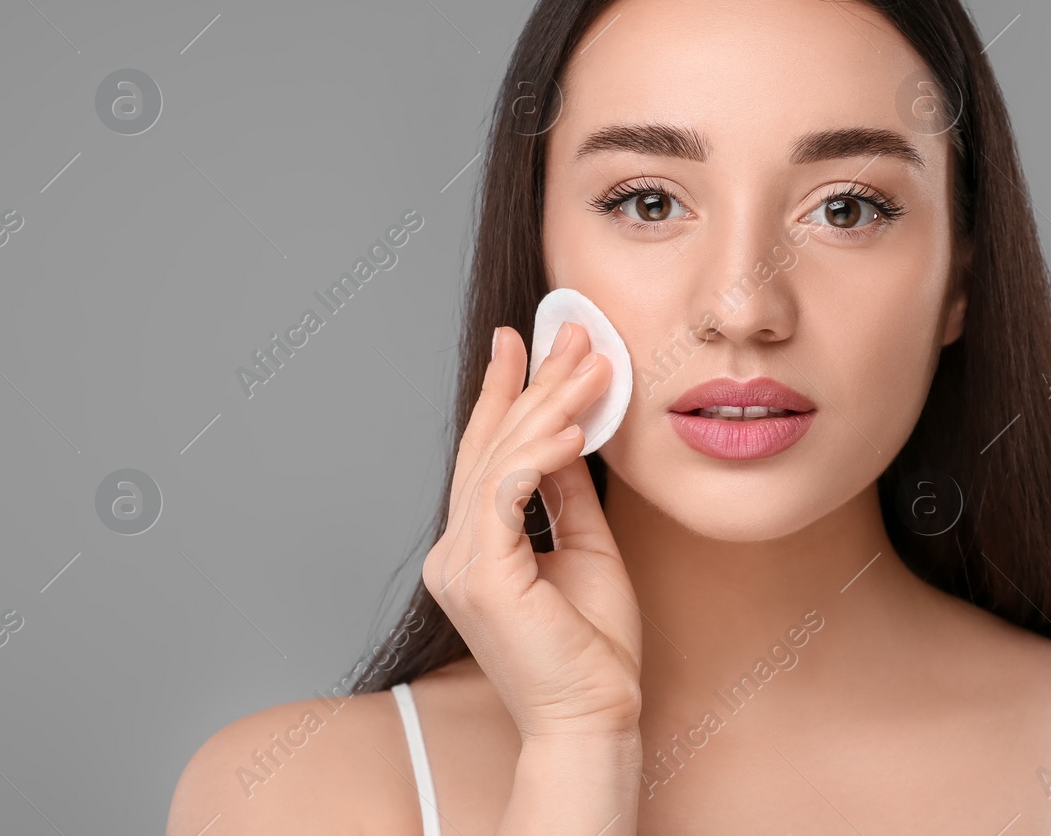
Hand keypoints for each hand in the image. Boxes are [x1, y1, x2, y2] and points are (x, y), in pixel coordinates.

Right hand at [422, 321, 642, 739]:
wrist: (594, 716)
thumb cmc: (592, 647)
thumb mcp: (587, 547)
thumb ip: (568, 494)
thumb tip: (569, 437)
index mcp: (475, 548)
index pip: (487, 454)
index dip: (504, 393)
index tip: (524, 342)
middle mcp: (456, 554)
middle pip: (492, 447)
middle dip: (536, 384)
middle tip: (574, 334)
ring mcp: (461, 567)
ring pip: (498, 462)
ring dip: (549, 407)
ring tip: (590, 366)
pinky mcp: (482, 578)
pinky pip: (503, 497)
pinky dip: (535, 457)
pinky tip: (570, 430)